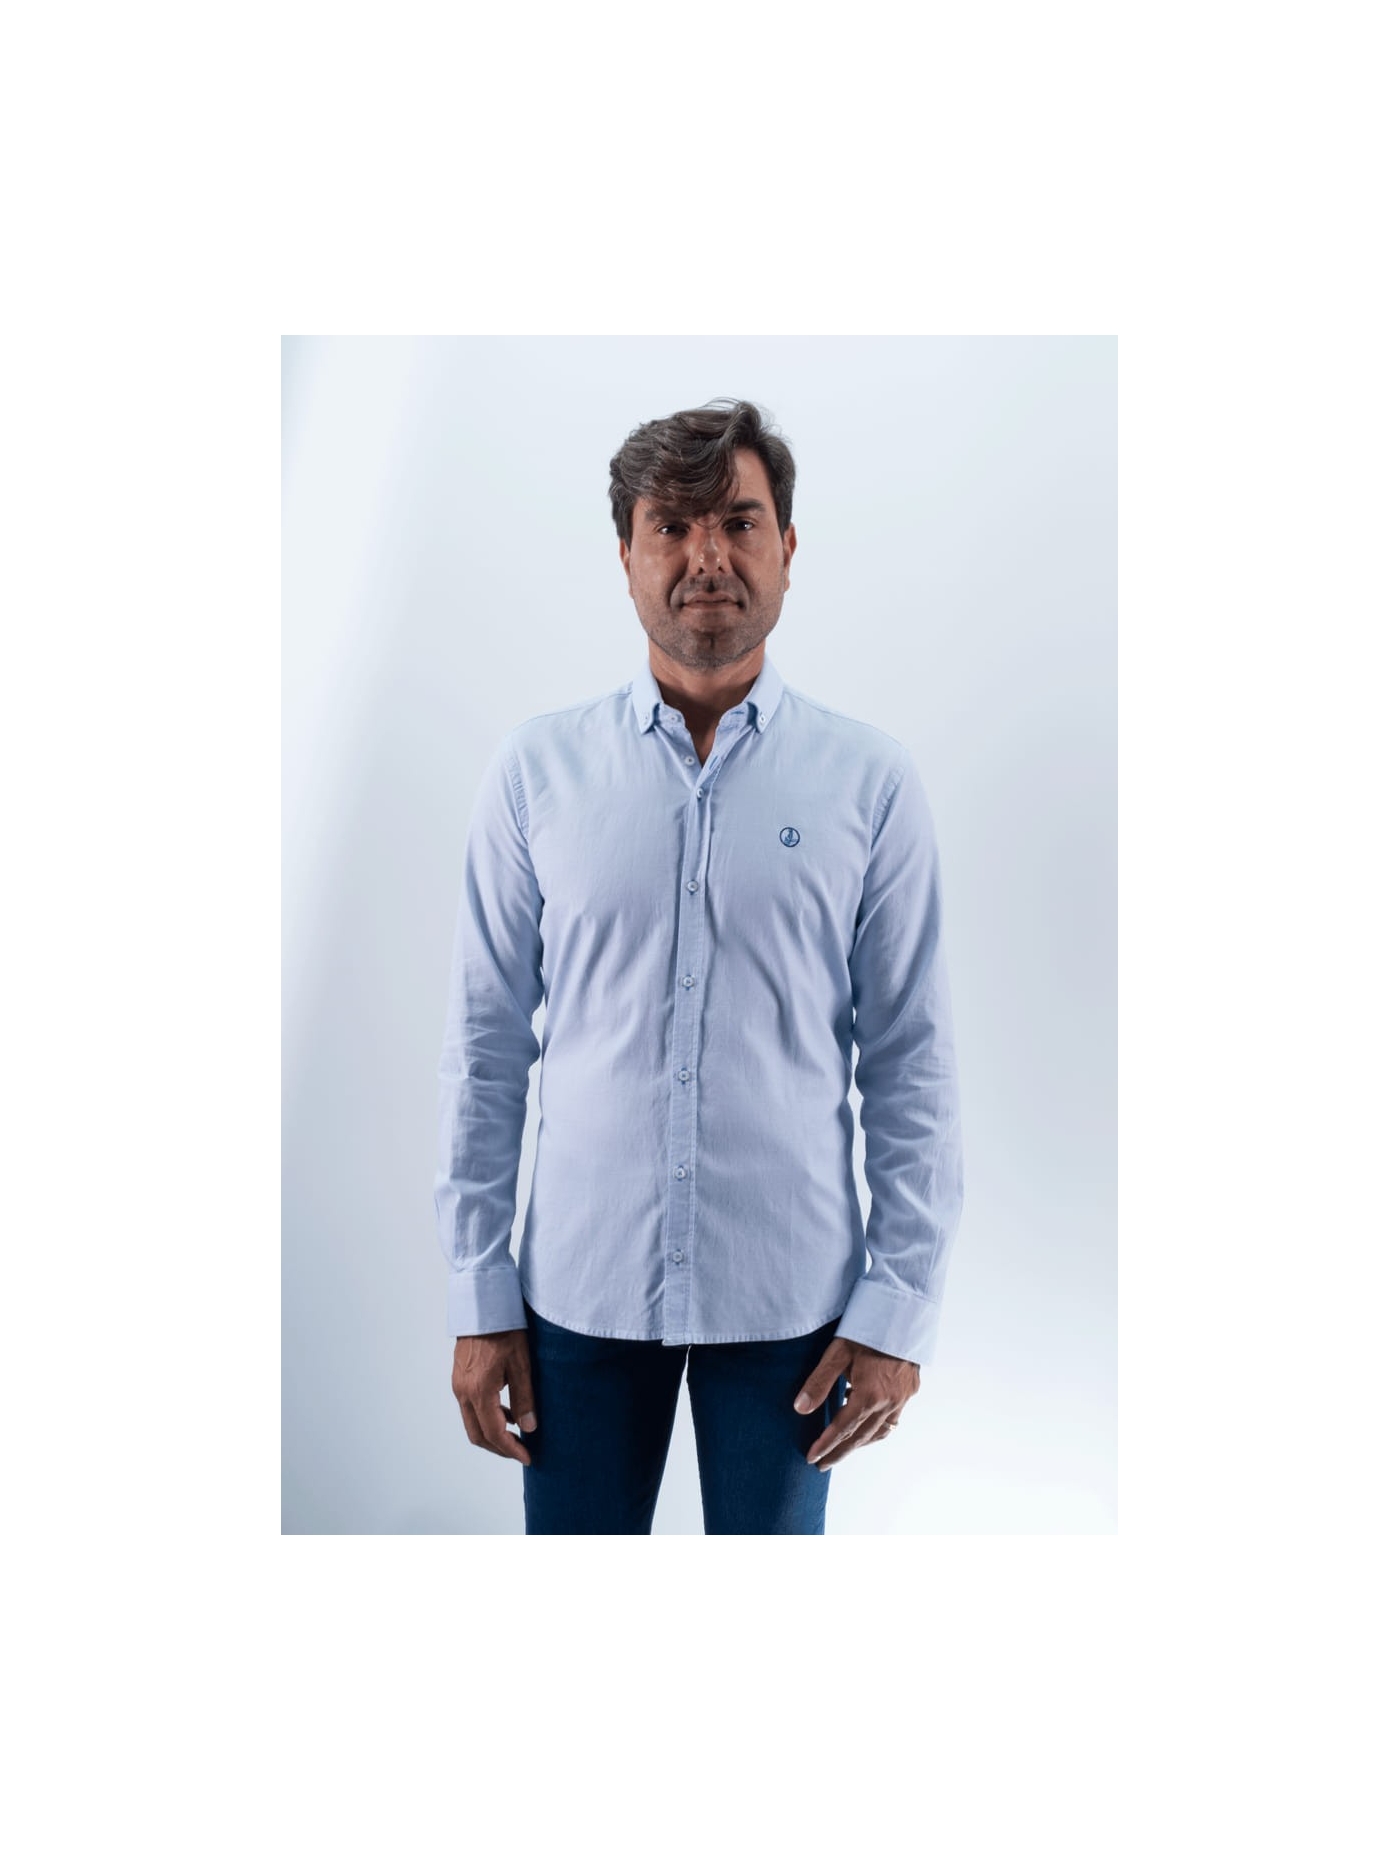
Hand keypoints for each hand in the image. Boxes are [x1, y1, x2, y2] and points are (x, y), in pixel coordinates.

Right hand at [452, 1328, 536, 1465]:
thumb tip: (529, 1428)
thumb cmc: (504, 1329)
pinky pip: (470, 1408)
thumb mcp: (521, 1364)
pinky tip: (505, 1412)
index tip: (527, 1457)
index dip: (511, 1450)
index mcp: (479, 1391)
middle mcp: (463, 1392)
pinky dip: (486, 1417)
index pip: (494, 1434)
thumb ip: (524, 1398)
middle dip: (500, 1448)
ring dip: (492, 1434)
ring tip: (516, 1434)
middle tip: (521, 1451)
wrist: (483, 1305)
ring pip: (472, 1423)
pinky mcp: (460, 1378)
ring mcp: (458, 1385)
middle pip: (478, 1435)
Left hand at [793, 1335, 919, 1471]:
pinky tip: (867, 1426)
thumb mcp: (838, 1352)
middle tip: (822, 1464)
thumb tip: (800, 1408)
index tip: (811, 1458)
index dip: (825, 1445)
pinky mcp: (910, 1390)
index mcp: (869, 1395)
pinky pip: (892, 1420)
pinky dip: (877, 1429)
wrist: (904, 1311)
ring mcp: (902, 1398)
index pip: (842, 1429)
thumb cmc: (868, 1328)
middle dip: (840, 1452)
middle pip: (860, 1437)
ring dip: (859, 1444)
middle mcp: (888, 1402)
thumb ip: (819, 1382)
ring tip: (842, 1450)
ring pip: (879, 1431)